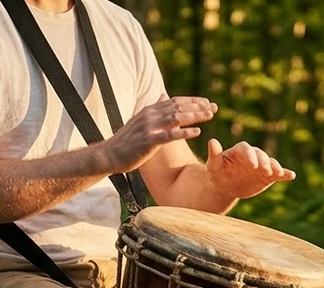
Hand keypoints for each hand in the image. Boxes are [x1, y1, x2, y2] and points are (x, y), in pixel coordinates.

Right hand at [101, 95, 216, 172]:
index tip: (208, 103)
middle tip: (214, 108)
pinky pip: (170, 135)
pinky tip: (198, 132)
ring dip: (195, 116)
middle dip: (198, 107)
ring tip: (209, 116)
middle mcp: (150, 115)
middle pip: (179, 106)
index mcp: (150, 110)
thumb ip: (154, 108)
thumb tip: (163, 95)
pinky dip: (185, 132)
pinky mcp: (148, 141)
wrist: (109, 155)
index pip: (176, 101)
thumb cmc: (127, 141)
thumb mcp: (140, 120)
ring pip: (176, 117)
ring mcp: (149, 127)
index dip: (193, 101)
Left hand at [205, 140, 296, 199]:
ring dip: (275, 167)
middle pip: (261, 155)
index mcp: (241, 150)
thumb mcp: (214, 166)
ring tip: (278, 173)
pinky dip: (285, 174)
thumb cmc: (218, 174)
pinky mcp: (269, 176)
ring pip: (271, 163)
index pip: (247, 149)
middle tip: (265, 170)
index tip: (252, 165)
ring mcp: (262, 165)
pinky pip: (278, 173)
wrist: (226, 186)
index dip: (251, 156)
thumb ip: (214, 154)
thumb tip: (212, 141)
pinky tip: (291, 175)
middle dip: (264, 162)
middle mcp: (254, 155)